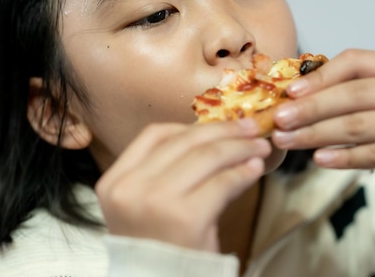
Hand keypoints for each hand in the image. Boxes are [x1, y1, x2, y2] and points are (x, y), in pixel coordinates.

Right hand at [95, 120, 270, 250]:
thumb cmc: (158, 250)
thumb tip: (213, 136)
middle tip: (250, 128)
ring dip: (240, 148)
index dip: (191, 125)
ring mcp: (156, 201)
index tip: (219, 125)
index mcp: (114, 182)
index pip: (154, 135)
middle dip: (224, 131)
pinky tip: (254, 170)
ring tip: (259, 148)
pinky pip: (223, 183)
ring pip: (208, 156)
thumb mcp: (145, 205)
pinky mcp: (187, 218)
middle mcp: (130, 188)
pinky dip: (243, 173)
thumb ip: (165, 172)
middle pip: (185, 141)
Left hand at [271, 49, 374, 172]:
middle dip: (311, 107)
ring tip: (287, 140)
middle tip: (278, 119)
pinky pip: (373, 154)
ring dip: (316, 133)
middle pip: (354, 95)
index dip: (320, 76)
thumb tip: (297, 93)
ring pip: (359, 125)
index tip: (290, 92)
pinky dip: (342, 157)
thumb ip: (356, 88)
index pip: (357, 62)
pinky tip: (318, 158)